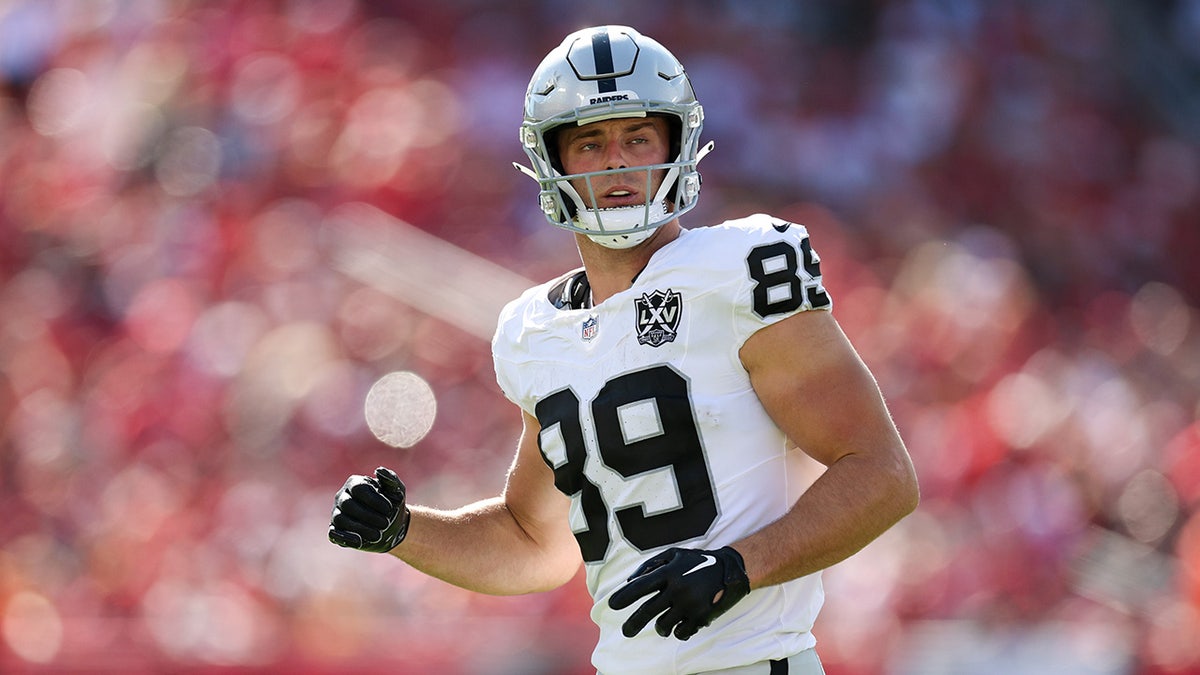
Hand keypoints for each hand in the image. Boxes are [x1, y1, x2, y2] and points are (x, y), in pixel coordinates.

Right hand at [328, 467, 410, 552]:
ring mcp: (337, 514)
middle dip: (368, 515)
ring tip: (378, 535)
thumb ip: (390, 479)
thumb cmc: (393, 505)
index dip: (374, 500)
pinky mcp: (336, 531)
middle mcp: (343, 497)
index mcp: (355, 483)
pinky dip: (345, 538)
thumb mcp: (397, 491)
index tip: (390, 509)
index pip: (359, 489)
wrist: (392, 527)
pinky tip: (360, 542)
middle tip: (385, 523)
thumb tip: (379, 470)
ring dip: (360, 528)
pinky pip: (334, 534)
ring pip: (341, 519)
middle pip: (348, 504)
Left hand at [607, 546, 750, 640]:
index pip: (640, 586)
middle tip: (626, 631)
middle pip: (647, 612)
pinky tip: (679, 625)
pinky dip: (677, 631)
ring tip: (662, 623)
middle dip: (633, 624)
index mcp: (669, 572)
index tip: (611, 605)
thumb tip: (629, 581)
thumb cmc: (696, 561)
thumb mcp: (674, 554)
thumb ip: (650, 565)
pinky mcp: (701, 617)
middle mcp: (678, 588)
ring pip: (663, 626)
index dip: (624, 597)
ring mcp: (690, 604)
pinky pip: (681, 632)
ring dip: (660, 627)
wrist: (730, 570)